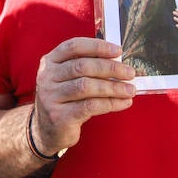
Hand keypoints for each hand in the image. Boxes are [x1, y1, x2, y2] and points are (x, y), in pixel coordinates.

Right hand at [30, 37, 135, 154]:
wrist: (46, 130)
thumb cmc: (65, 100)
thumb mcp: (68, 79)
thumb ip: (88, 68)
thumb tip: (120, 63)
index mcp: (50, 61)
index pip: (74, 46)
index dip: (97, 46)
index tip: (118, 51)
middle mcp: (47, 77)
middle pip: (82, 66)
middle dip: (110, 68)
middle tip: (130, 73)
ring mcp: (50, 97)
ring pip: (86, 87)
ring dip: (113, 88)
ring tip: (130, 90)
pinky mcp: (59, 116)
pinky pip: (89, 106)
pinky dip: (110, 103)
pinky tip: (123, 103)